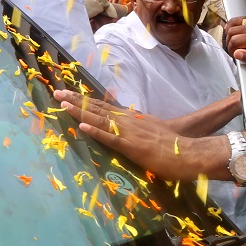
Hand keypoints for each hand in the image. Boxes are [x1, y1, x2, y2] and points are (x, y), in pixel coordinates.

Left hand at [53, 90, 191, 179]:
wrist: (189, 153)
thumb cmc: (172, 146)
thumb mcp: (150, 129)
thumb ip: (135, 127)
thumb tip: (123, 125)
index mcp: (130, 118)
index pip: (103, 105)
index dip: (85, 99)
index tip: (68, 93)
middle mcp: (127, 121)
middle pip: (97, 108)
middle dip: (75, 101)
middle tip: (57, 93)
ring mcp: (128, 133)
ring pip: (100, 119)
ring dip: (80, 111)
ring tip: (63, 104)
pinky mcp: (132, 148)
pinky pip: (111, 139)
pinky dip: (96, 132)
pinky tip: (82, 127)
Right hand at [225, 16, 245, 73]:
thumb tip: (237, 54)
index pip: (234, 41)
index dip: (231, 50)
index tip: (235, 56)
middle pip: (232, 30)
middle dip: (228, 41)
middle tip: (233, 50)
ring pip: (234, 22)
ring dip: (229, 32)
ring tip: (232, 41)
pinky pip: (242, 18)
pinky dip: (235, 23)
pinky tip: (235, 30)